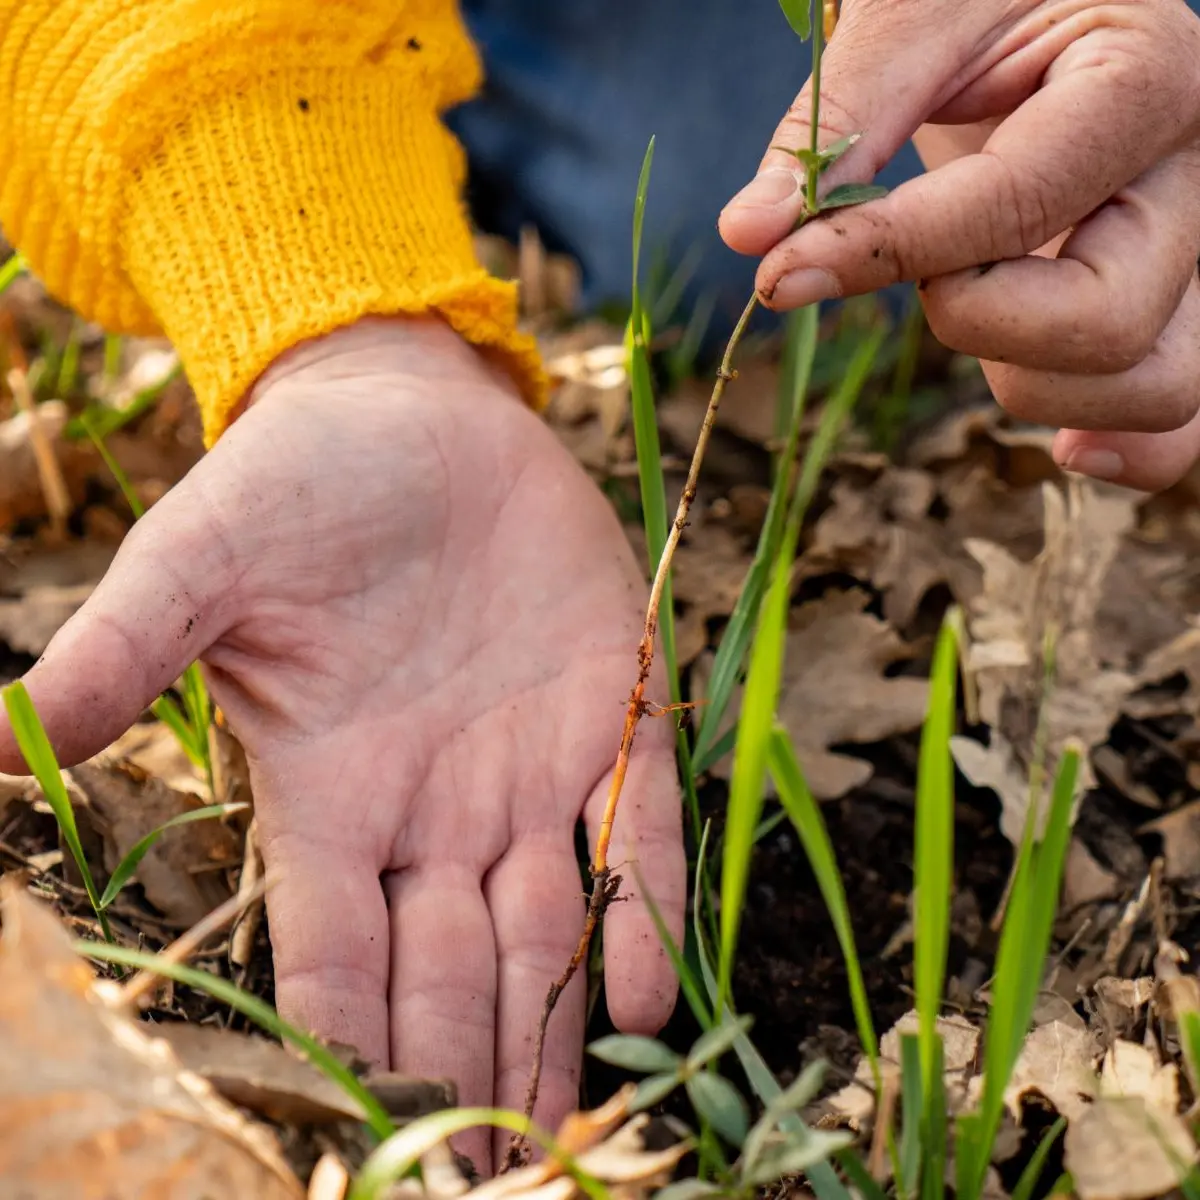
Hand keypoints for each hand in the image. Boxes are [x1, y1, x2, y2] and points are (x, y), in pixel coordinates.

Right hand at [0, 317, 684, 1171]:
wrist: (409, 418)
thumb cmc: (296, 486)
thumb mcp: (199, 565)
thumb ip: (123, 654)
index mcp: (332, 797)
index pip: (334, 960)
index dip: (346, 1049)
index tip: (368, 1136)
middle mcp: (433, 810)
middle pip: (448, 976)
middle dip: (466, 1074)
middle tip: (491, 1180)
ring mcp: (525, 771)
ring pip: (543, 931)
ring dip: (554, 1026)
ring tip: (569, 1127)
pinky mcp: (608, 710)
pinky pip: (630, 829)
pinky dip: (639, 906)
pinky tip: (644, 991)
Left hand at [720, 0, 1199, 491]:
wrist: (1043, 9)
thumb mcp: (908, 21)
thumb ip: (834, 129)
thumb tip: (751, 235)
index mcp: (1145, 78)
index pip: (1017, 207)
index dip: (886, 255)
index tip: (781, 273)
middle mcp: (1195, 177)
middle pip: (1103, 322)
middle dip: (973, 322)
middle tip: (928, 270)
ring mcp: (1194, 253)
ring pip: (1153, 388)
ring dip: (1030, 388)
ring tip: (968, 311)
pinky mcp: (1174, 307)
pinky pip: (1179, 418)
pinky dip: (1123, 448)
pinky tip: (1060, 443)